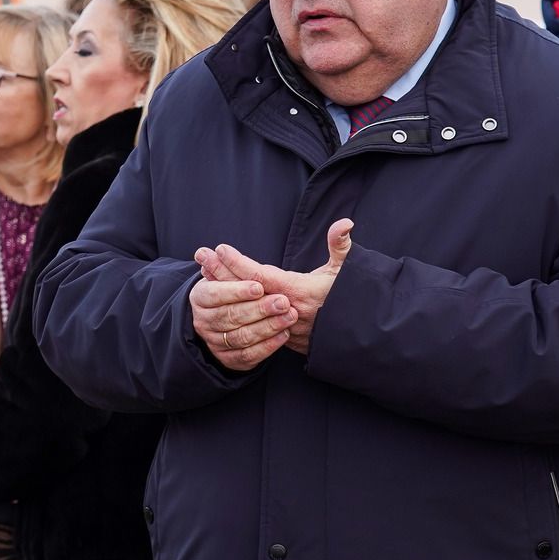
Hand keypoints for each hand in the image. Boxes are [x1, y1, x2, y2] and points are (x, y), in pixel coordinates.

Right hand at [190, 253, 297, 370]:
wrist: (234, 318)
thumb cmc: (236, 291)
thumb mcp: (232, 274)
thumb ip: (228, 263)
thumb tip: (211, 250)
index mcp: (200, 297)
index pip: (216, 294)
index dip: (237, 291)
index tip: (259, 286)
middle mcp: (202, 321)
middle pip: (230, 316)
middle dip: (258, 309)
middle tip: (283, 302)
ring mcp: (214, 342)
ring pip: (241, 337)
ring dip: (267, 327)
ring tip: (289, 316)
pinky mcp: (229, 359)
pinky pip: (248, 356)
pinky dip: (267, 346)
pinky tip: (284, 334)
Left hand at [209, 219, 353, 355]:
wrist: (358, 337)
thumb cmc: (351, 300)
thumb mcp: (346, 272)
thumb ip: (340, 246)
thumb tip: (345, 222)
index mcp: (297, 291)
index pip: (259, 276)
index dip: (238, 263)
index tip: (220, 248)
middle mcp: (283, 308)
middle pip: (244, 290)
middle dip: (221, 271)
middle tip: (200, 254)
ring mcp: (278, 324)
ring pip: (243, 306)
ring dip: (222, 288)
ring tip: (203, 271)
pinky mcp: (278, 336)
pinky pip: (249, 318)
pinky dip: (233, 305)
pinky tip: (218, 294)